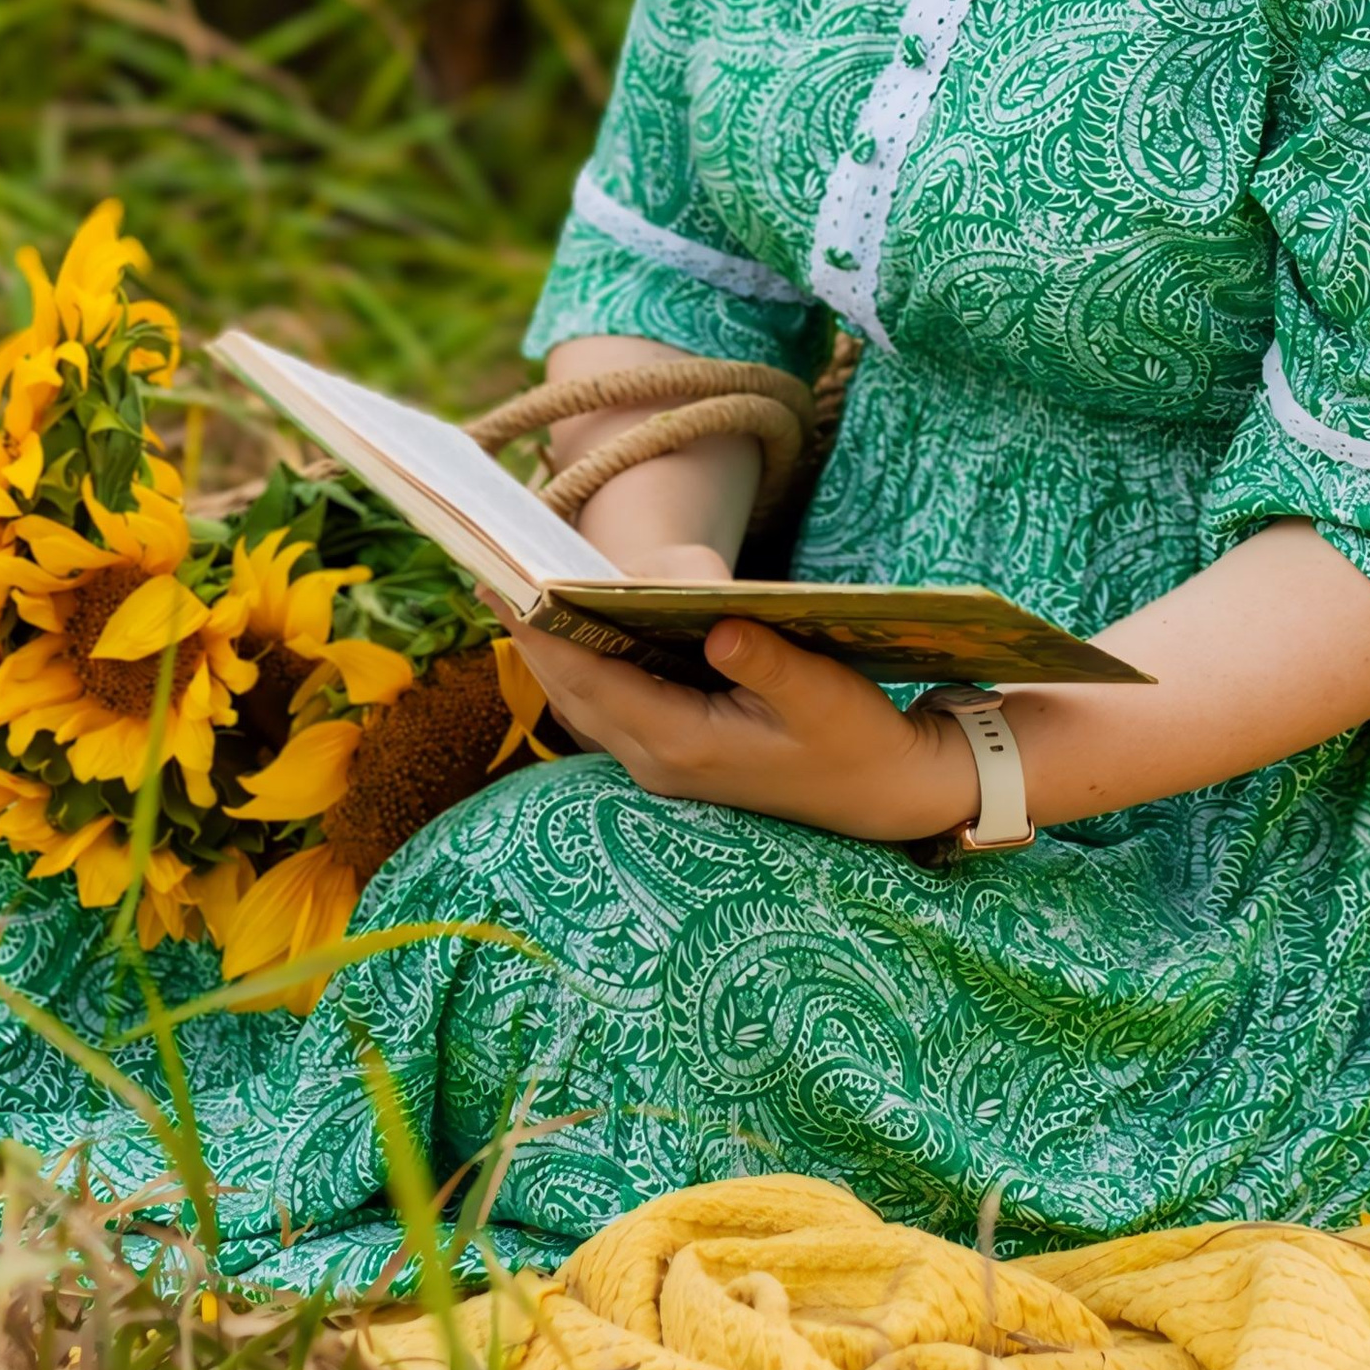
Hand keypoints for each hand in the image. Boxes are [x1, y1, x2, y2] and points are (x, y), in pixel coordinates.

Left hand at [499, 604, 982, 844]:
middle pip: (572, 693)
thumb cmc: (857, 740)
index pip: (593, 683)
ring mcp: (664, 762)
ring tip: (513, 594)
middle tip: (485, 574)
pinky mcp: (677, 753)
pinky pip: (609, 706)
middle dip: (529, 637)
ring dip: (549, 652)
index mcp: (684, 744)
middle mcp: (659, 760)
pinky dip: (582, 666)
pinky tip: (574, 627)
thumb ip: (770, 662)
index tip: (505, 588)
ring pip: (584, 703)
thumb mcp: (823, 695)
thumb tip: (719, 625)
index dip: (545, 635)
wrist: (885, 794)